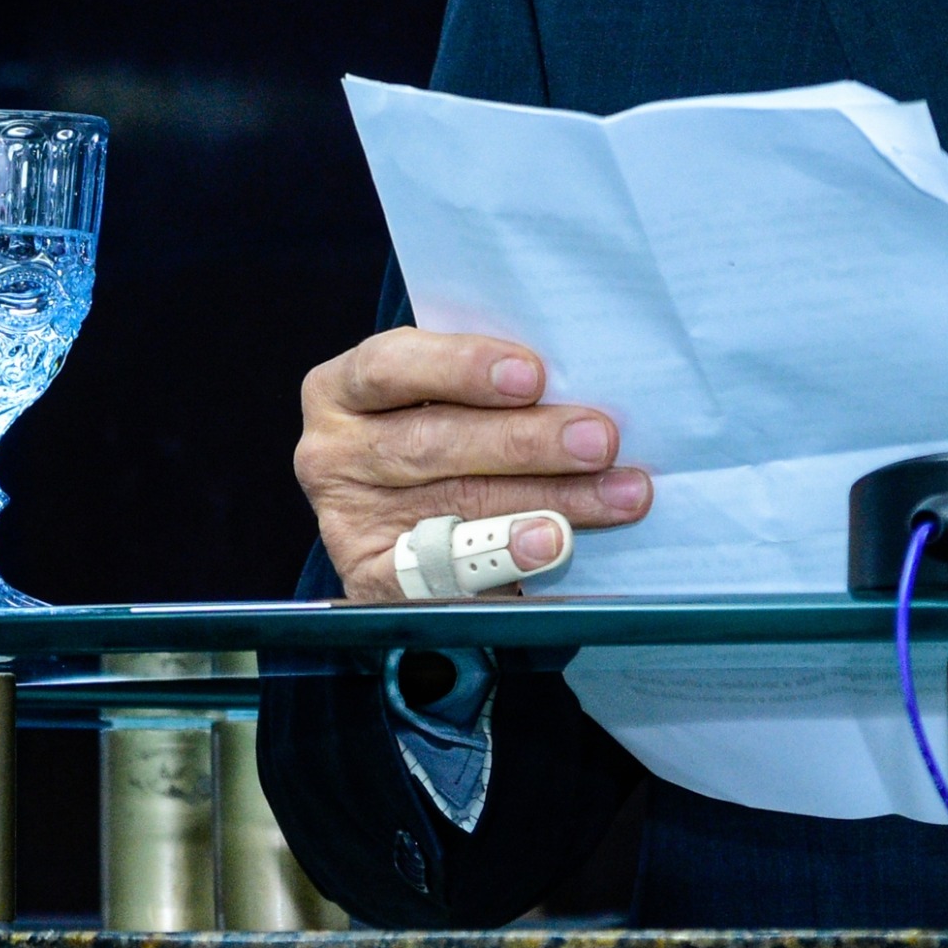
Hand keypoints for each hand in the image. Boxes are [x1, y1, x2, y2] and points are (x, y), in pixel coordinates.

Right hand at [295, 330, 650, 601]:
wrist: (411, 520)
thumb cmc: (445, 429)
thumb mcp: (446, 396)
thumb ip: (489, 386)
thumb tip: (579, 381)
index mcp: (344, 388)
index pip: (391, 367)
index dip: (461, 367)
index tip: (532, 374)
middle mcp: (335, 453)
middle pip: (433, 443)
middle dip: (526, 440)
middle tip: (600, 439)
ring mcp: (348, 521)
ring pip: (455, 504)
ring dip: (547, 498)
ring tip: (612, 495)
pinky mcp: (372, 580)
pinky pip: (441, 574)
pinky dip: (504, 558)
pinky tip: (551, 544)